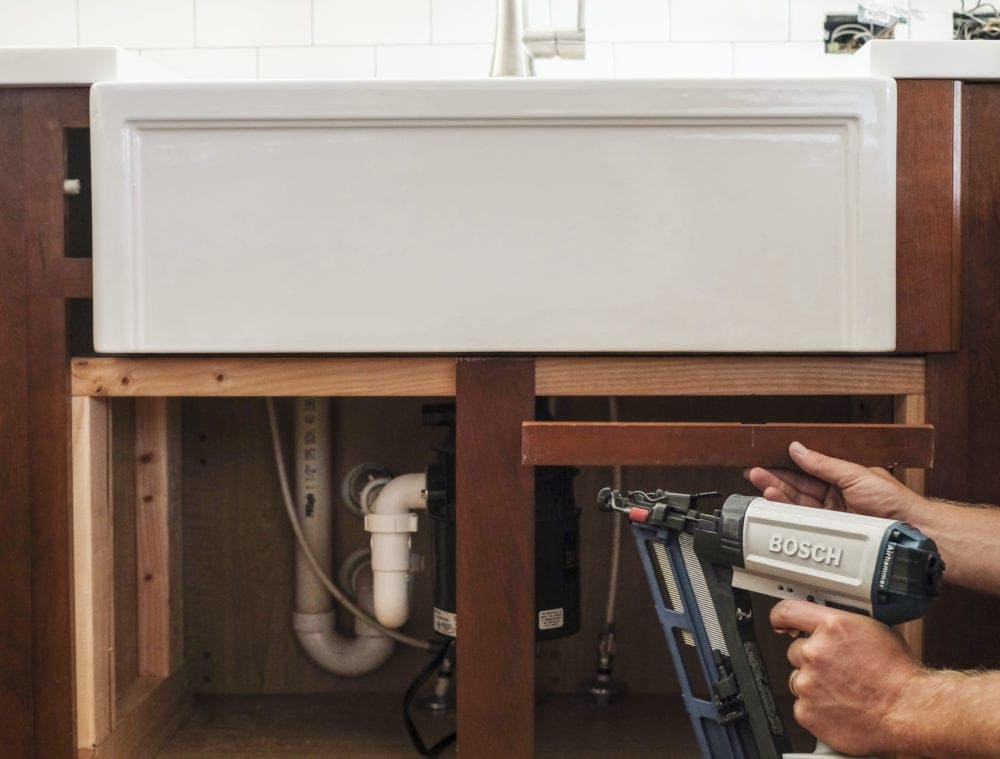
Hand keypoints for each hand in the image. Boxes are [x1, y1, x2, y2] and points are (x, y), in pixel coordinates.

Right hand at [744, 441, 925, 522]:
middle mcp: (836, 499)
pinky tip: (776, 505)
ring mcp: (832, 519)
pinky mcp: (831, 537)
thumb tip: (799, 449)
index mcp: (843, 480)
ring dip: (778, 496)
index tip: (766, 461)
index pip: (807, 471)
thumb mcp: (856, 475)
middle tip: (753, 474)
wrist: (913, 533)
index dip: (785, 466)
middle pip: (798, 489)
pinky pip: (805, 524)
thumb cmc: (896, 504)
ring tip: (761, 487)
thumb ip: (824, 463)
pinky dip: (788, 515)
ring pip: (798, 506)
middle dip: (775, 480)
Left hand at [772, 599, 925, 755]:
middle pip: (797, 651)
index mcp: (831, 626)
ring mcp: (808, 682)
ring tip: (845, 692)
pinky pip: (803, 706)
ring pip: (799, 679)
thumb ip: (842, 627)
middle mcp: (815, 651)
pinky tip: (841, 708)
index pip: (788, 611)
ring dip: (815, 685)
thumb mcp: (873, 631)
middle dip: (814, 660)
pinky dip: (817, 709)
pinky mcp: (807, 710)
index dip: (781, 617)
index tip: (780, 622)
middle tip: (840, 672)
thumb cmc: (900, 674)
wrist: (910, 710)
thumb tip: (830, 627)